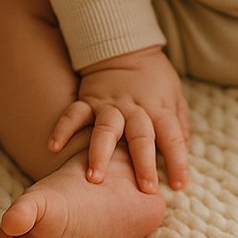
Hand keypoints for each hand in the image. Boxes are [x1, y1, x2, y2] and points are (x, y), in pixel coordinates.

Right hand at [48, 45, 189, 193]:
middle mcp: (135, 109)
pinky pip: (74, 114)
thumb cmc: (154, 79)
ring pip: (106, 129)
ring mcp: (110, 105)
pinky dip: (63, 128)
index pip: (172, 136)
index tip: (179, 185)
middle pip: (141, 136)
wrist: (125, 48)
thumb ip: (179, 127)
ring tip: (94, 177)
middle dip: (143, 163)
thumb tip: (184, 157)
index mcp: (159, 109)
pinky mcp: (89, 101)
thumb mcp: (175, 97)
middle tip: (145, 189)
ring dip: (100, 152)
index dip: (178, 160)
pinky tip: (53, 146)